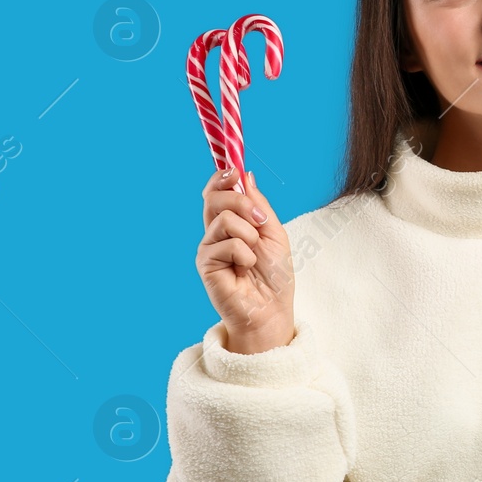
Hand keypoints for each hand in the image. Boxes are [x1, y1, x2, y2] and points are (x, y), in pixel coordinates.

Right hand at [196, 167, 295, 353]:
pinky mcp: (205, 264)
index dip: (221, 177)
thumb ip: (259, 205)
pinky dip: (245, 254)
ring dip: (249, 233)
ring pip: (223, 218)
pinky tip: (246, 269)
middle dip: (241, 201)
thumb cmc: (275, 276)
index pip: (216, 192)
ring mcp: (209, 247)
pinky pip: (226, 243)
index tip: (234, 171)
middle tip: (260, 221)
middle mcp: (216, 232)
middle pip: (213, 197)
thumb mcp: (274, 233)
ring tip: (255, 255)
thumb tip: (246, 175)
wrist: (272, 310)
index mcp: (232, 222)